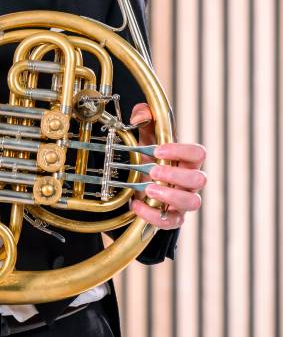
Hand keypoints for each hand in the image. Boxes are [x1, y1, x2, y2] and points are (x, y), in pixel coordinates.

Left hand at [128, 103, 205, 229]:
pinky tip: (136, 204)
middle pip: (200, 179)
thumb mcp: (145, 139)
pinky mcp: (173, 218)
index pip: (199, 153)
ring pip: (193, 202)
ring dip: (170, 195)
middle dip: (175, 174)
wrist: (141, 185)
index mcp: (187, 160)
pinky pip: (170, 222)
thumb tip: (140, 114)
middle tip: (152, 170)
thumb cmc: (149, 160)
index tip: (158, 150)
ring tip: (149, 189)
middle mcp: (190, 181)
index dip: (181, 151)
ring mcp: (183, 201)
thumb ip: (144, 119)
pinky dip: (152, 215)